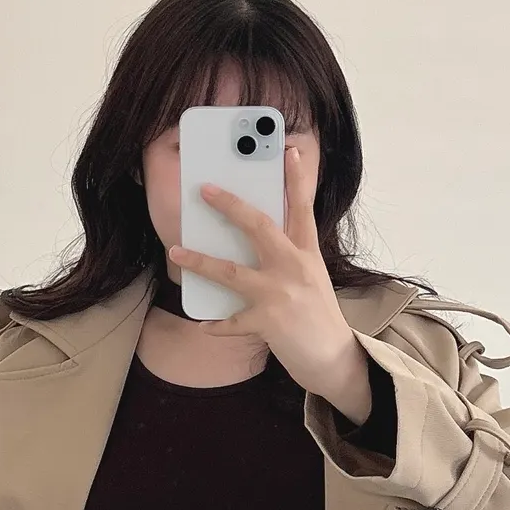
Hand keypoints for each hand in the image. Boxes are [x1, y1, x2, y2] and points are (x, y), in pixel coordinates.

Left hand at [167, 146, 361, 397]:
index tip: (288, 150)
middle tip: (204, 189)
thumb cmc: (318, 317)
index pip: (303, 209)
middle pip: (259, 226)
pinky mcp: (269, 322)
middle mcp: (294, 267)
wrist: (333, 359)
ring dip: (199, 261)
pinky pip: (231, 321)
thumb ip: (289, 256)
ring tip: (176, 253)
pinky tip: (203, 325)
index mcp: (308, 254)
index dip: (296, 179)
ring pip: (231, 271)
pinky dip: (215, 325)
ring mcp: (280, 294)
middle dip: (229, 206)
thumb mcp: (312, 278)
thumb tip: (254, 239)